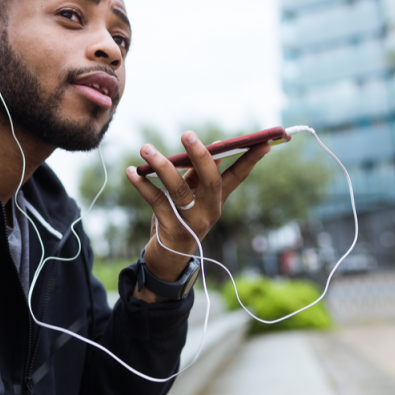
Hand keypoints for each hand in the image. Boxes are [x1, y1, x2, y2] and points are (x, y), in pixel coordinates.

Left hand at [125, 130, 275, 301]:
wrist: (167, 259)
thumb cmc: (179, 219)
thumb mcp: (191, 197)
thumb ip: (196, 175)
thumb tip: (210, 147)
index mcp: (216, 201)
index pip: (237, 177)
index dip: (250, 160)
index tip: (264, 142)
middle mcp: (209, 212)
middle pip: (211, 181)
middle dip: (201, 156)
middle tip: (187, 134)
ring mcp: (191, 222)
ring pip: (179, 191)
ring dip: (162, 166)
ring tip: (146, 149)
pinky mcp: (170, 229)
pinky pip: (155, 201)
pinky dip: (141, 185)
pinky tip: (131, 171)